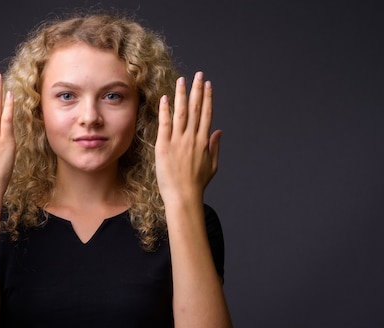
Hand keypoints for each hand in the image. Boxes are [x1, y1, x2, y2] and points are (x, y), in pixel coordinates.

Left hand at [155, 71, 220, 204]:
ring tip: (182, 80)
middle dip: (197, 90)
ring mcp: (178, 141)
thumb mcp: (212, 165)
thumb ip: (214, 146)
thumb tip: (219, 131)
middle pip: (196, 109)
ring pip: (181, 112)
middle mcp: (192, 138)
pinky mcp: (164, 146)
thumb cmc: (196, 184)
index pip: (207, 114)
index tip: (208, 85)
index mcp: (203, 141)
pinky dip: (165, 110)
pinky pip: (165, 124)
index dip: (208, 97)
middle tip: (198, 74)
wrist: (183, 196)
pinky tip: (165, 98)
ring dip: (182, 95)